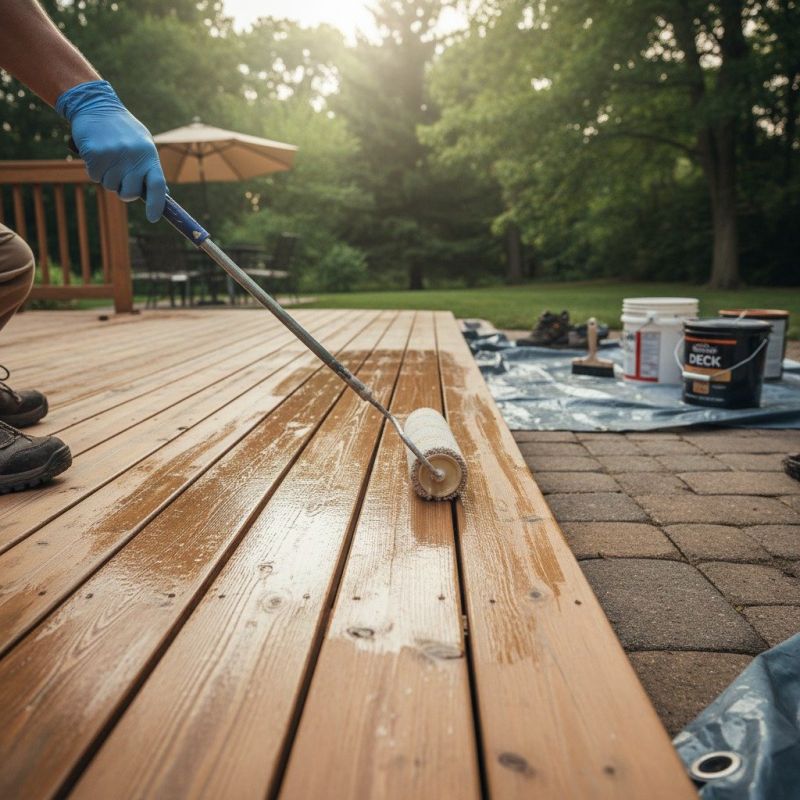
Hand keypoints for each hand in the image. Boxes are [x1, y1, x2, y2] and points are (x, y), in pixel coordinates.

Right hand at [56, 80, 165, 222]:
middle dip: (124, 191)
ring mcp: (114, 155)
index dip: (157, 205)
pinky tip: (96, 153)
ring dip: (107, 177)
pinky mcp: (95, 154)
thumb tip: (163, 195)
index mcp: (149, 154)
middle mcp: (133, 156)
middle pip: (130, 193)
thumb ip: (150, 169)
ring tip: (108, 157)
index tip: (153, 218)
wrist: (96, 105)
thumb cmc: (123, 130)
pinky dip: (94, 169)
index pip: (157, 186)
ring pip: (110, 186)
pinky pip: (94, 176)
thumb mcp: (143, 145)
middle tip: (120, 176)